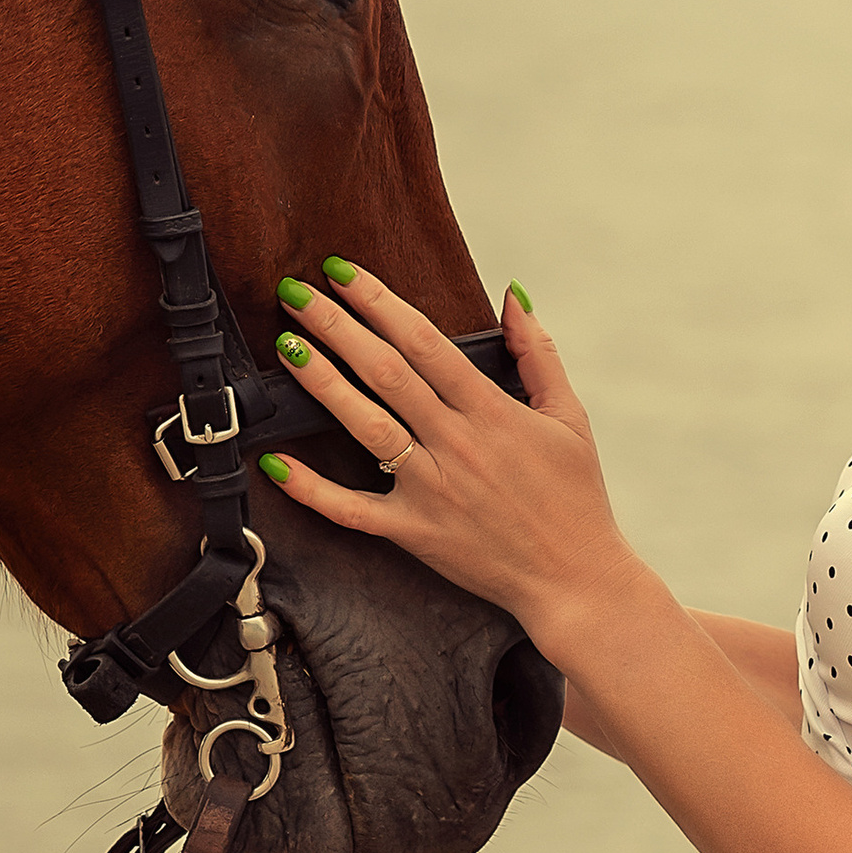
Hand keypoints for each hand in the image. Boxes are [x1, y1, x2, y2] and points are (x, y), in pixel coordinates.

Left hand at [255, 262, 647, 656]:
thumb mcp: (570, 417)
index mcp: (493, 412)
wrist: (575, 579)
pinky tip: (275, 462)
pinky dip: (312, 488)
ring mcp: (432, 489)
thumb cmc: (576, 498)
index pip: (425, 342)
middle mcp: (458, 444)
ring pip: (367, 426)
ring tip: (287, 347)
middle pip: (386, 373)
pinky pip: (352, 510)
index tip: (343, 273)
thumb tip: (512, 296)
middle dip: (338, 327)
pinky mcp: (414, 532)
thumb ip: (538, 353)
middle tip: (298, 293)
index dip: (379, 302)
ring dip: (323, 383)